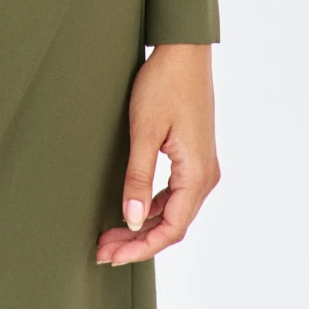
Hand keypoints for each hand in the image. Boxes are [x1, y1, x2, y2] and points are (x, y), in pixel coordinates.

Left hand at [95, 43, 219, 264]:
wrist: (184, 51)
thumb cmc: (164, 84)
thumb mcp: (144, 131)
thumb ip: (138, 178)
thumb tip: (132, 220)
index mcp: (197, 173)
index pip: (172, 228)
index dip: (142, 247)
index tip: (113, 256)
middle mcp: (205, 175)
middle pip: (173, 224)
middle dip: (138, 241)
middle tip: (103, 250)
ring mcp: (202, 166)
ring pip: (174, 211)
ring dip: (144, 225)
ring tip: (110, 234)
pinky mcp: (194, 156)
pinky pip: (175, 193)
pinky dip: (152, 207)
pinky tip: (130, 209)